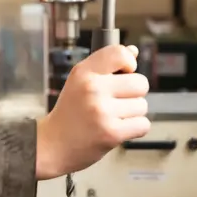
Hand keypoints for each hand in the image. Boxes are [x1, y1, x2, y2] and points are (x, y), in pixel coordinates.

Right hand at [35, 44, 149, 179]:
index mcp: (83, 72)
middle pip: (140, 82)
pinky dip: (134, 129)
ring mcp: (102, 111)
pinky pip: (142, 124)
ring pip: (142, 105)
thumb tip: (133, 51)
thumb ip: (106, 65)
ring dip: (132, 113)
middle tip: (115, 102)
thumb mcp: (80, 82)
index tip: (123, 74)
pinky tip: (117, 128)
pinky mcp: (112, 132)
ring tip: (112, 117)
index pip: (120, 53)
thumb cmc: (70, 113)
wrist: (53, 144)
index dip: (129, 63)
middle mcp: (92, 88)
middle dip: (133, 94)